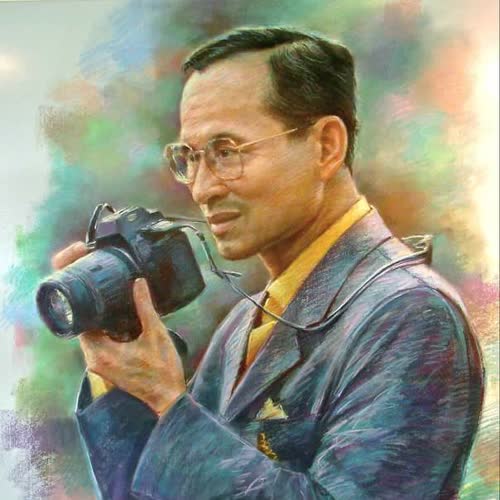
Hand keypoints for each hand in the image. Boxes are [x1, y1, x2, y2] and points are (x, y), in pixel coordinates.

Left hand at [79, 278, 185, 414]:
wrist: (168, 396)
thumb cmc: (163, 367)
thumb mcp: (156, 332)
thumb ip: (145, 306)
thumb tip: (138, 283)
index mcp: (102, 353)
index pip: (83, 324)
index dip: (91, 307)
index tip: (102, 293)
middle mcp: (95, 362)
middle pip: (87, 330)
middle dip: (98, 315)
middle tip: (112, 296)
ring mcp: (100, 368)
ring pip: (94, 338)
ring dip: (104, 325)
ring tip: (119, 307)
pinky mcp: (108, 370)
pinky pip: (100, 347)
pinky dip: (108, 336)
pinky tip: (124, 325)